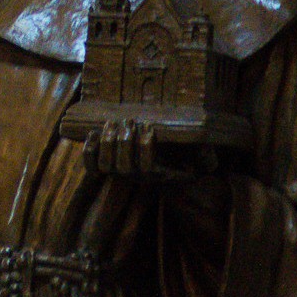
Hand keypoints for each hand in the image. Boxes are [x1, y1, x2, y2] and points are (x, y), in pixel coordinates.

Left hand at [81, 119, 214, 181]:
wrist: (166, 160)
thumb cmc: (184, 155)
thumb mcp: (200, 156)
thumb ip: (205, 155)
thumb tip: (208, 154)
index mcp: (158, 173)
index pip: (146, 168)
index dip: (144, 148)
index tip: (150, 127)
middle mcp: (137, 176)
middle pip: (122, 167)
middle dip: (123, 142)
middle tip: (130, 121)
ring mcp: (121, 171)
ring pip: (106, 166)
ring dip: (107, 143)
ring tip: (113, 123)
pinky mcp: (108, 165)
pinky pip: (92, 167)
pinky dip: (89, 151)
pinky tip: (92, 133)